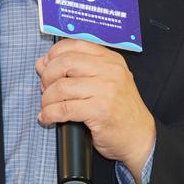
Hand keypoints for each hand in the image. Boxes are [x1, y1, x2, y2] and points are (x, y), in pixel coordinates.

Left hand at [36, 39, 155, 183]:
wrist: (140, 138)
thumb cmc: (120, 111)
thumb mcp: (103, 83)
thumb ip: (76, 70)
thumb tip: (42, 63)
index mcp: (110, 59)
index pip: (74, 45)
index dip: (53, 55)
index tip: (46, 67)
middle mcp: (110, 71)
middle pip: (65, 63)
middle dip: (47, 76)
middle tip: (45, 89)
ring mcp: (107, 90)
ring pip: (62, 87)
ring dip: (47, 98)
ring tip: (46, 106)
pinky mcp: (100, 110)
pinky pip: (64, 108)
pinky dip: (50, 113)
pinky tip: (47, 117)